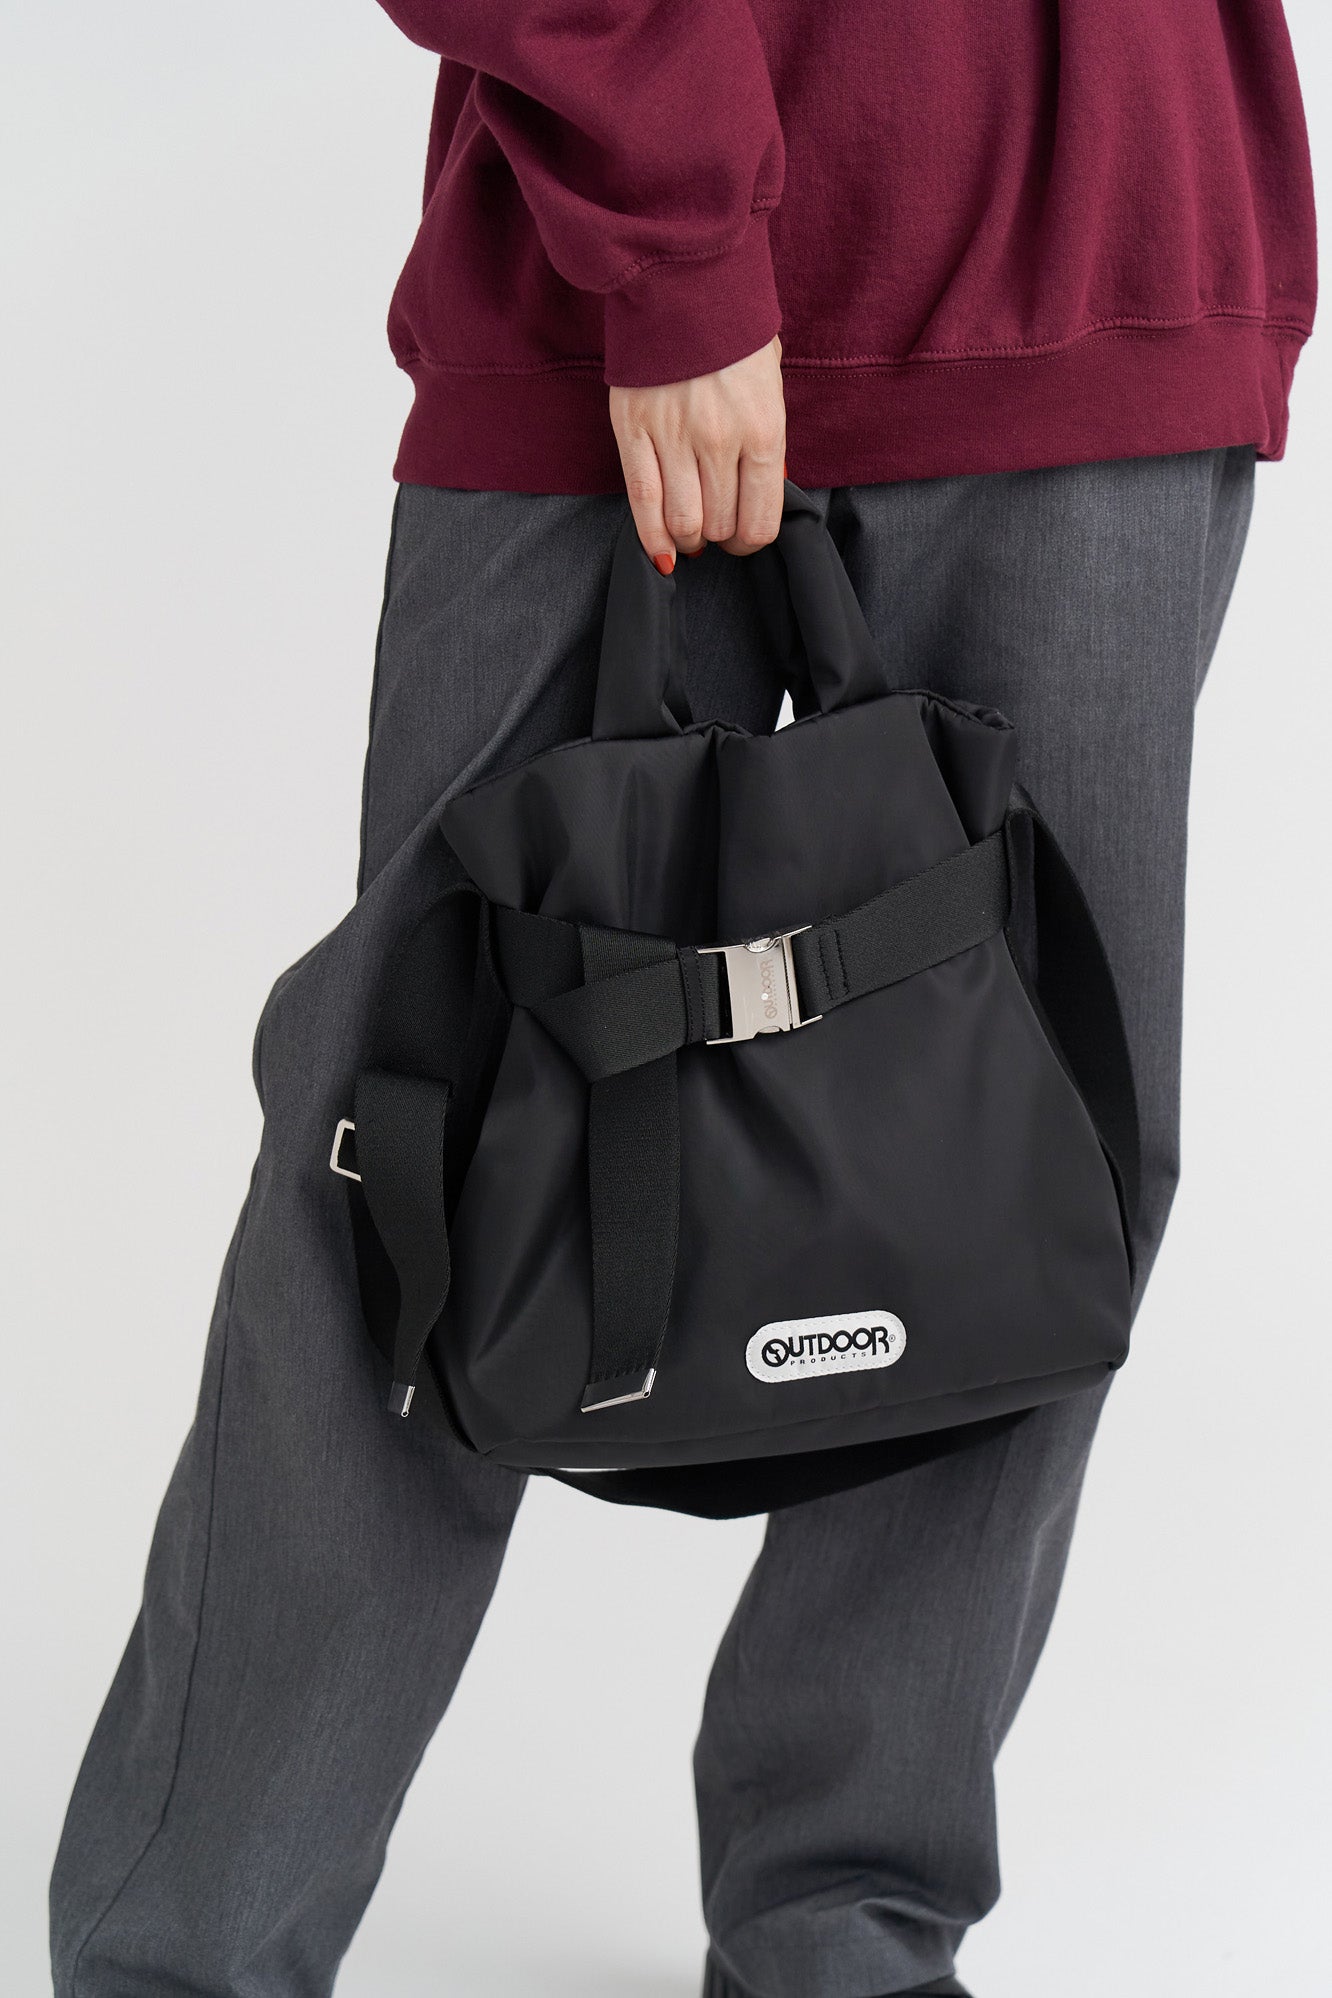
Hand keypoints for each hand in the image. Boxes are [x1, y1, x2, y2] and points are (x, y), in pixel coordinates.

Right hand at [609, 335, 785, 570]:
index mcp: (763, 431)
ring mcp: (674, 437)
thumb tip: (762, 492)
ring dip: (687, 536)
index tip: (742, 538)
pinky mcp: (633, 430)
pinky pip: (642, 502)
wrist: (682, 284)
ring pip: (682, 522)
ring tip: (688, 529)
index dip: (750, 542)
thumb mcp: (770, 386)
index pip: (760, 521)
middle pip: (720, 526)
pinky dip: (652, 536)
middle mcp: (720, 440)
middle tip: (713, 526)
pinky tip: (662, 549)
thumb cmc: (731, 336)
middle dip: (718, 535)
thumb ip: (768, 443)